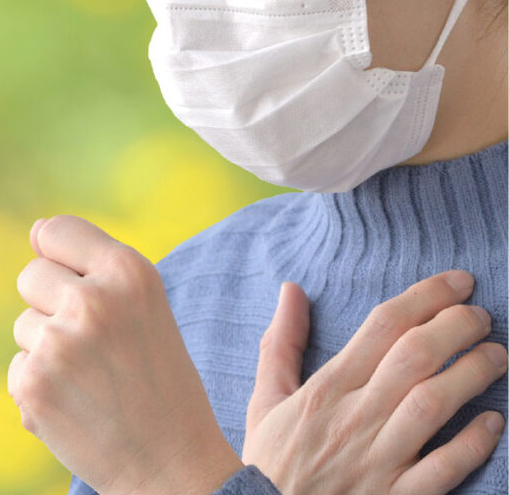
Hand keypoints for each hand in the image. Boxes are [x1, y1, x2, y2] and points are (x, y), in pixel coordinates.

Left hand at [7, 215, 242, 494]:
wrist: (172, 465)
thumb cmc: (160, 382)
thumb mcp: (144, 307)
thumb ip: (93, 266)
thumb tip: (34, 230)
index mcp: (129, 272)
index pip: (57, 230)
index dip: (60, 256)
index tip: (76, 282)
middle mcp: (92, 300)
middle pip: (31, 275)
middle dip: (50, 306)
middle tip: (94, 345)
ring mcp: (58, 342)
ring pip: (24, 325)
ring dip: (46, 350)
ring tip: (92, 380)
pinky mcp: (32, 382)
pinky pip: (18, 367)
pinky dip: (39, 388)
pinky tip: (75, 406)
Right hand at [244, 272, 506, 493]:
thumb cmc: (270, 460)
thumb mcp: (264, 399)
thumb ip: (281, 344)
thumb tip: (291, 290)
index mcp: (325, 389)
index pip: (383, 327)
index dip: (426, 296)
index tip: (456, 283)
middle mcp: (354, 418)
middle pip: (415, 356)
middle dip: (457, 326)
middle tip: (480, 316)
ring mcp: (378, 459)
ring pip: (435, 403)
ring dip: (473, 373)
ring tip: (495, 356)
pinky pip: (445, 467)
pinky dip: (474, 443)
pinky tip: (493, 421)